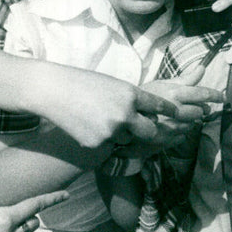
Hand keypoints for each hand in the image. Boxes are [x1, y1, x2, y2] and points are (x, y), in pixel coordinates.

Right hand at [45, 71, 196, 150]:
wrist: (54, 92)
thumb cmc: (84, 84)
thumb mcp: (114, 85)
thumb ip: (132, 99)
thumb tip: (149, 112)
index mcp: (132, 95)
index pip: (160, 106)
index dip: (171, 112)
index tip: (177, 114)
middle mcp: (126, 114)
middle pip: (151, 132)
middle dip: (152, 132)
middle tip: (149, 131)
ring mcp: (112, 132)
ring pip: (128, 140)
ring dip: (123, 135)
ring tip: (102, 120)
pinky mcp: (98, 145)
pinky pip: (109, 147)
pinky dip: (103, 140)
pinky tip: (89, 127)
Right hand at [109, 83, 224, 158]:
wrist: (122, 118)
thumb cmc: (144, 96)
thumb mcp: (162, 83)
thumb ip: (185, 78)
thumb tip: (203, 68)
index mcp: (174, 93)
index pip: (202, 94)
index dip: (215, 95)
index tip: (224, 97)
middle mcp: (175, 110)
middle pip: (199, 111)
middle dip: (200, 109)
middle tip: (195, 108)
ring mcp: (170, 127)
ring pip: (191, 125)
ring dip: (189, 121)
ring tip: (178, 116)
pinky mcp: (166, 140)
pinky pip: (182, 136)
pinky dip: (180, 131)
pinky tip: (170, 126)